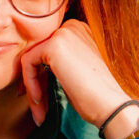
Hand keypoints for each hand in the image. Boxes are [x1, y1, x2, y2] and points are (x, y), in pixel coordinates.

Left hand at [19, 21, 137, 131]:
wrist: (111, 105)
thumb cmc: (96, 96)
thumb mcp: (74, 73)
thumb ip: (57, 65)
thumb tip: (32, 70)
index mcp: (79, 31)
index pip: (48, 51)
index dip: (41, 77)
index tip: (41, 98)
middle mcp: (72, 26)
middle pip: (38, 54)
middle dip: (35, 83)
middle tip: (39, 107)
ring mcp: (63, 33)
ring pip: (31, 59)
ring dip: (32, 88)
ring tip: (39, 112)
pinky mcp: (53, 45)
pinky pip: (28, 63)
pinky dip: (30, 84)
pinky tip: (40, 101)